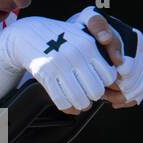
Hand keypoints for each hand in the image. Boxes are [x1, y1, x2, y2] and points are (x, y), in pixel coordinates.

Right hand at [2, 15, 117, 112]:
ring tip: (81, 102)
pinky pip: (61, 101)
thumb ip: (100, 48)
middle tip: (89, 94)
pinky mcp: (45, 75)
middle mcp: (75, 55)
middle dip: (94, 96)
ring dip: (82, 105)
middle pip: (96, 90)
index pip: (108, 76)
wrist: (28, 34)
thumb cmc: (60, 37)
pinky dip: (68, 107)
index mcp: (88, 44)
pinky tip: (70, 106)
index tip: (99, 83)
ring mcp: (59, 66)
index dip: (105, 83)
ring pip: (80, 99)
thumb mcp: (82, 34)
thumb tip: (114, 73)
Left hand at [67, 7, 142, 107]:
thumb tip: (106, 39)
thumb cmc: (89, 28)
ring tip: (104, 95)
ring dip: (120, 96)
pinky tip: (113, 101)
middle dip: (116, 89)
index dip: (114, 81)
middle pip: (134, 81)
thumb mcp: (88, 21)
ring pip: (138, 89)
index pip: (129, 70)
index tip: (101, 85)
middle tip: (99, 91)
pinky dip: (127, 100)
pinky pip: (140, 93)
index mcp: (135, 38)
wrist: (92, 33)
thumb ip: (97, 26)